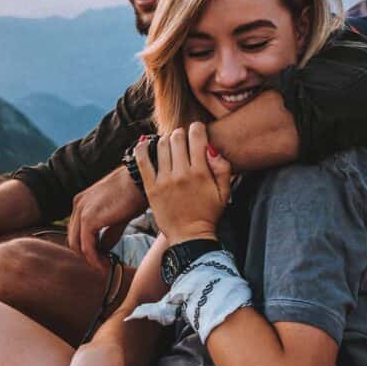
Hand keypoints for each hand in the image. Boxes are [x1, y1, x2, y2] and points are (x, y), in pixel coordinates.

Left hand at [67, 166, 145, 271]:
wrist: (140, 180)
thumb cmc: (134, 194)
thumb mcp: (118, 216)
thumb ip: (108, 232)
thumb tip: (105, 249)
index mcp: (83, 201)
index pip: (77, 230)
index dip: (87, 246)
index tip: (101, 257)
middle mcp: (78, 205)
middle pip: (73, 238)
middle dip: (87, 255)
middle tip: (102, 264)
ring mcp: (81, 211)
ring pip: (77, 244)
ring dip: (90, 259)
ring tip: (105, 266)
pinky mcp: (89, 219)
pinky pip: (86, 246)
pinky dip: (94, 258)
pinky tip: (106, 264)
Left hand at [135, 123, 231, 244]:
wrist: (190, 237)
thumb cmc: (209, 214)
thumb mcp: (225, 193)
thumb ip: (223, 168)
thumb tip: (211, 148)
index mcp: (201, 173)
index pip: (196, 137)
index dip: (197, 128)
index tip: (197, 130)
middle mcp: (181, 174)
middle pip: (178, 138)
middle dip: (182, 133)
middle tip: (183, 140)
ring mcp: (164, 180)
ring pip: (162, 145)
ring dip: (166, 139)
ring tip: (170, 143)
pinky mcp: (151, 188)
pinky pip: (143, 161)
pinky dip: (142, 148)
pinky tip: (145, 142)